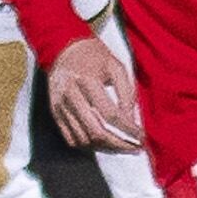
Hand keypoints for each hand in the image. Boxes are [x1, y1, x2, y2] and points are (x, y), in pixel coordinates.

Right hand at [49, 36, 144, 150]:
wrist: (64, 49)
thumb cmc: (94, 56)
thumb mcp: (116, 67)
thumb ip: (126, 93)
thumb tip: (130, 120)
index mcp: (87, 80)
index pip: (110, 114)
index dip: (128, 129)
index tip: (141, 136)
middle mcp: (70, 95)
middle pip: (95, 131)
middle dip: (118, 144)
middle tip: (134, 147)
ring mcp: (60, 106)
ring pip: (83, 139)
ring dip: (105, 147)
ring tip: (121, 146)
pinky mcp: (55, 113)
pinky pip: (71, 138)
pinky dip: (89, 145)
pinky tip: (103, 143)